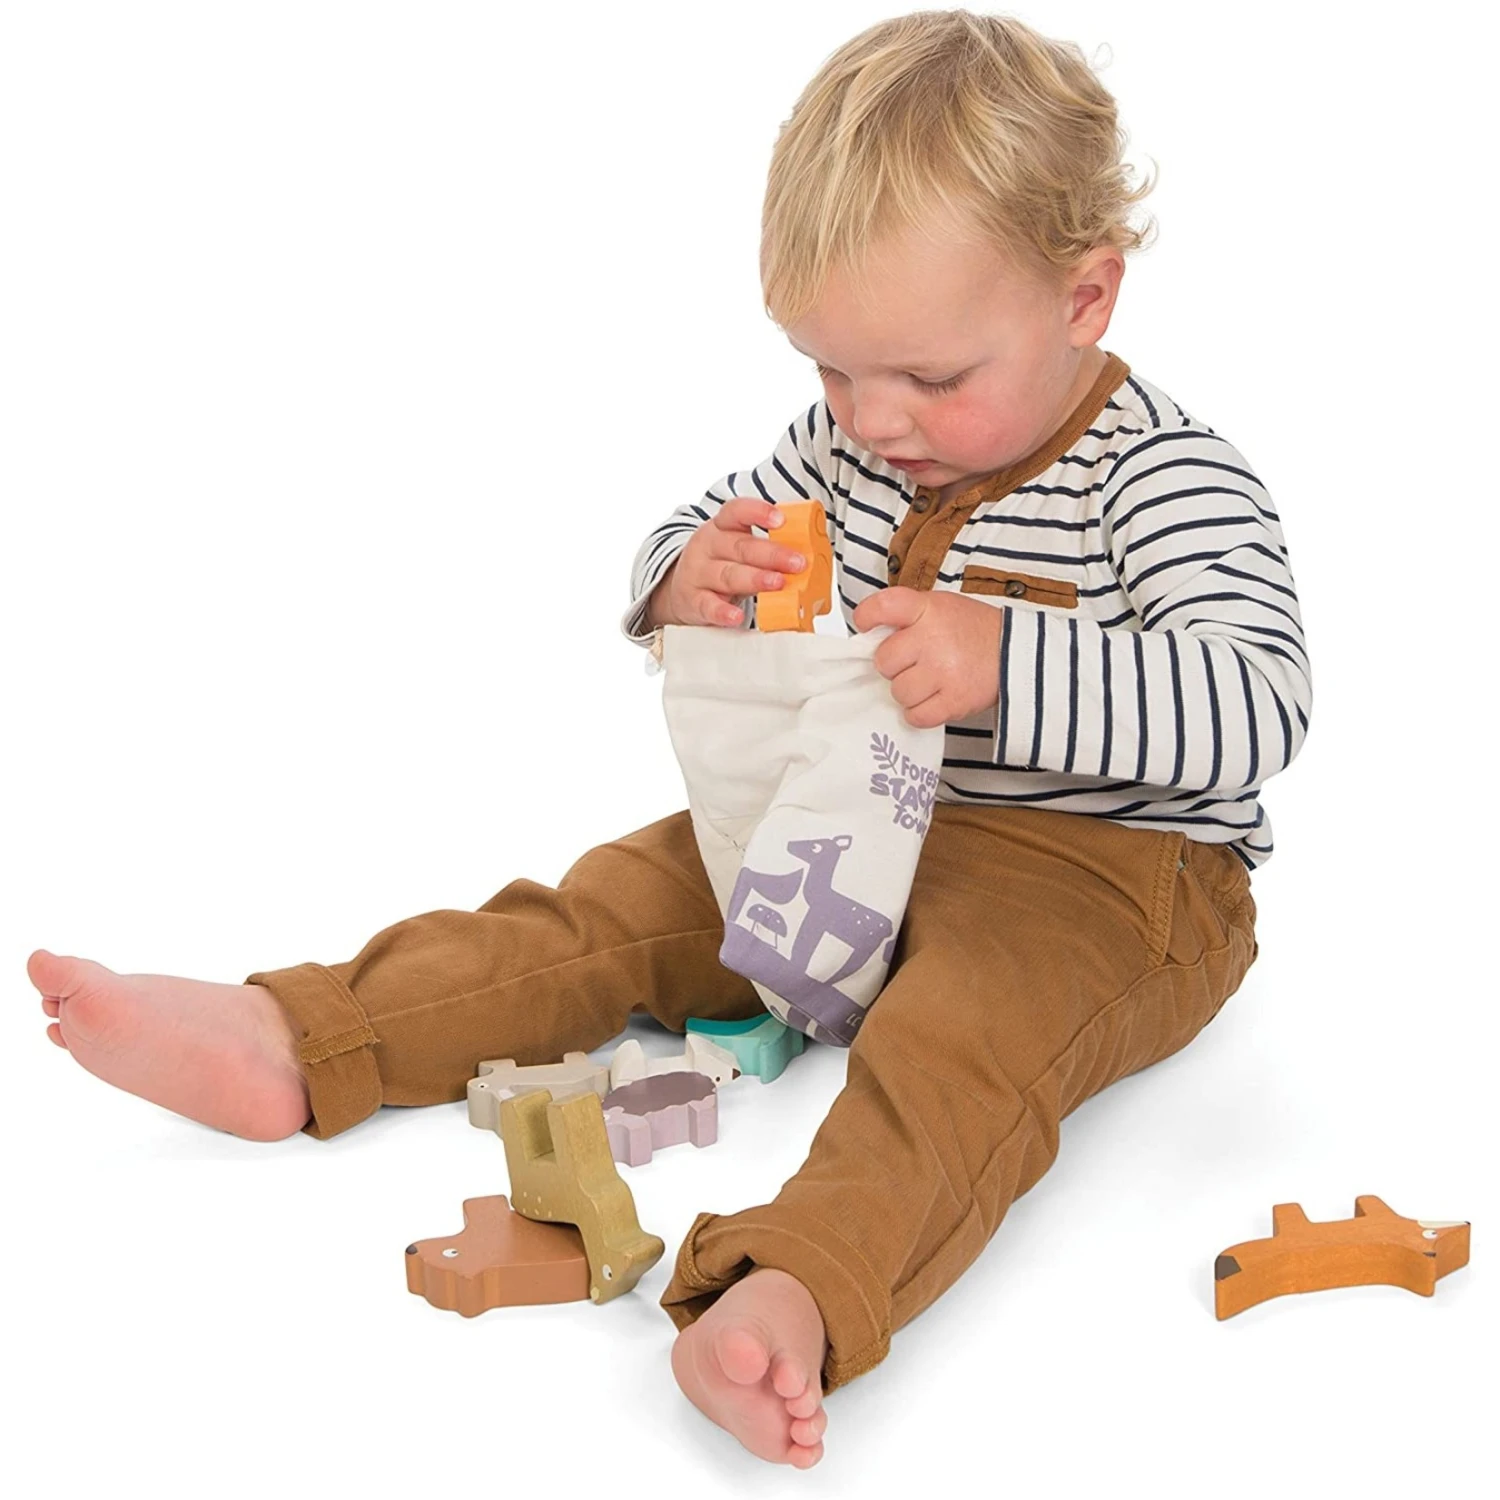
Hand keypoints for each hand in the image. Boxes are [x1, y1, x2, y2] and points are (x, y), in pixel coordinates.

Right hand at [647, 498, 807, 627]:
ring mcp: (699, 573)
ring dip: (755, 578)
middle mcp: (709, 546)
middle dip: (772, 554)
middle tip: (797, 562)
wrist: (681, 590)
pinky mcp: (693, 601)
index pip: (736, 511)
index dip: (758, 512)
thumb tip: (811, 555)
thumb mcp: (738, 548)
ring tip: (778, 583)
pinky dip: (722, 612)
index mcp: (722, 527)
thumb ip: (766, 548)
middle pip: (740, 547)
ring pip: (727, 575)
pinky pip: (708, 605)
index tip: (781, 519)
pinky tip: (737, 616)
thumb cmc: (721, 565)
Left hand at [852, 587, 1004, 728]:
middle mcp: (934, 638)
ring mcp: (944, 671)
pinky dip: (920, 712)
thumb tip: (869, 639)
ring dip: (908, 691)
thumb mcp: (940, 607)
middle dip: (893, 665)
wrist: (1014, 653)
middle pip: (884, 661)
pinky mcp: (954, 701)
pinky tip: (933, 699)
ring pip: (899, 692)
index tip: (866, 625)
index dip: (867, 617)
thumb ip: (906, 617)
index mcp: (928, 609)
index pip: (883, 606)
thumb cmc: (970, 631)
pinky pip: (916, 716)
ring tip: (928, 681)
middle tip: (913, 662)